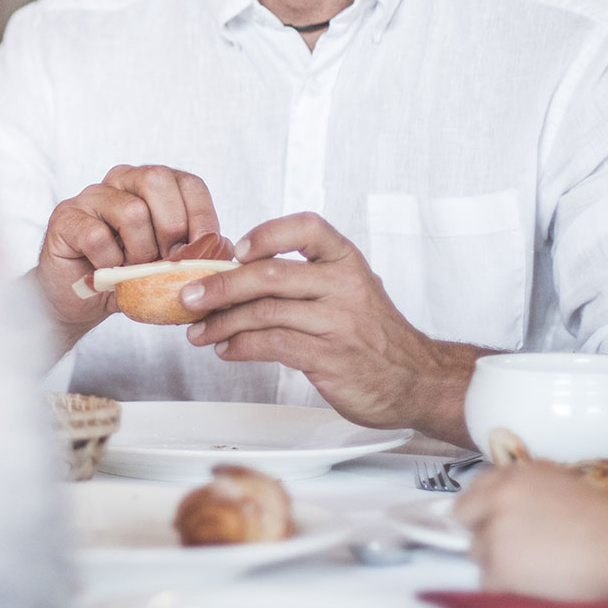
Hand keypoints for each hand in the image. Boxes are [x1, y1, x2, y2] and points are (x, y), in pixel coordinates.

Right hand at [36, 165, 220, 335]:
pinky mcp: (65, 218)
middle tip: (167, 261)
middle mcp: (121, 180)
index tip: (205, 249)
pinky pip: (98, 236)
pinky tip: (108, 273)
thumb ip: (196, 252)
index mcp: (152, 184)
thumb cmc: (128, 277)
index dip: (203, 215)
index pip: (188, 182)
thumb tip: (227, 250)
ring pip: (132, 211)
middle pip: (157, 180)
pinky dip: (110, 264)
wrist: (80, 299)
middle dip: (172, 228)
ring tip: (133, 271)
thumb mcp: (170, 264)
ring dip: (140, 252)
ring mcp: (91, 196)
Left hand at [178, 212, 469, 434]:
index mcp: (347, 261)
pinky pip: (272, 345)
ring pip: (265, 312)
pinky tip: (227, 349)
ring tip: (199, 331)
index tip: (237, 248)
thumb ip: (306, 279)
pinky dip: (240, 347)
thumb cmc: (376, 335)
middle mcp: (344, 286)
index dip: (267, 232)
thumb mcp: (352, 291)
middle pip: (270, 273)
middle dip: (220, 284)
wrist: (418, 380)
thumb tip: (239, 273)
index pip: (307, 227)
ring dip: (222, 322)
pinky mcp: (329, 357)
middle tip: (188, 295)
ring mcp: (338, 322)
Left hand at [453, 463, 607, 599]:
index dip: (483, 509)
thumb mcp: (561, 485)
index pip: (474, 490)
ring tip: (535, 568)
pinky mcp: (499, 568)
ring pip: (476, 553)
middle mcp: (496, 499)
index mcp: (512, 476)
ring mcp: (494, 533)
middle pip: (464, 520)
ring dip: (497, 563)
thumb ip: (527, 492)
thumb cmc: (607, 519)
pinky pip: (488, 583)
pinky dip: (507, 588)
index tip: (491, 521)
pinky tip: (536, 585)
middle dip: (483, 534)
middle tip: (513, 550)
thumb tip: (510, 507)